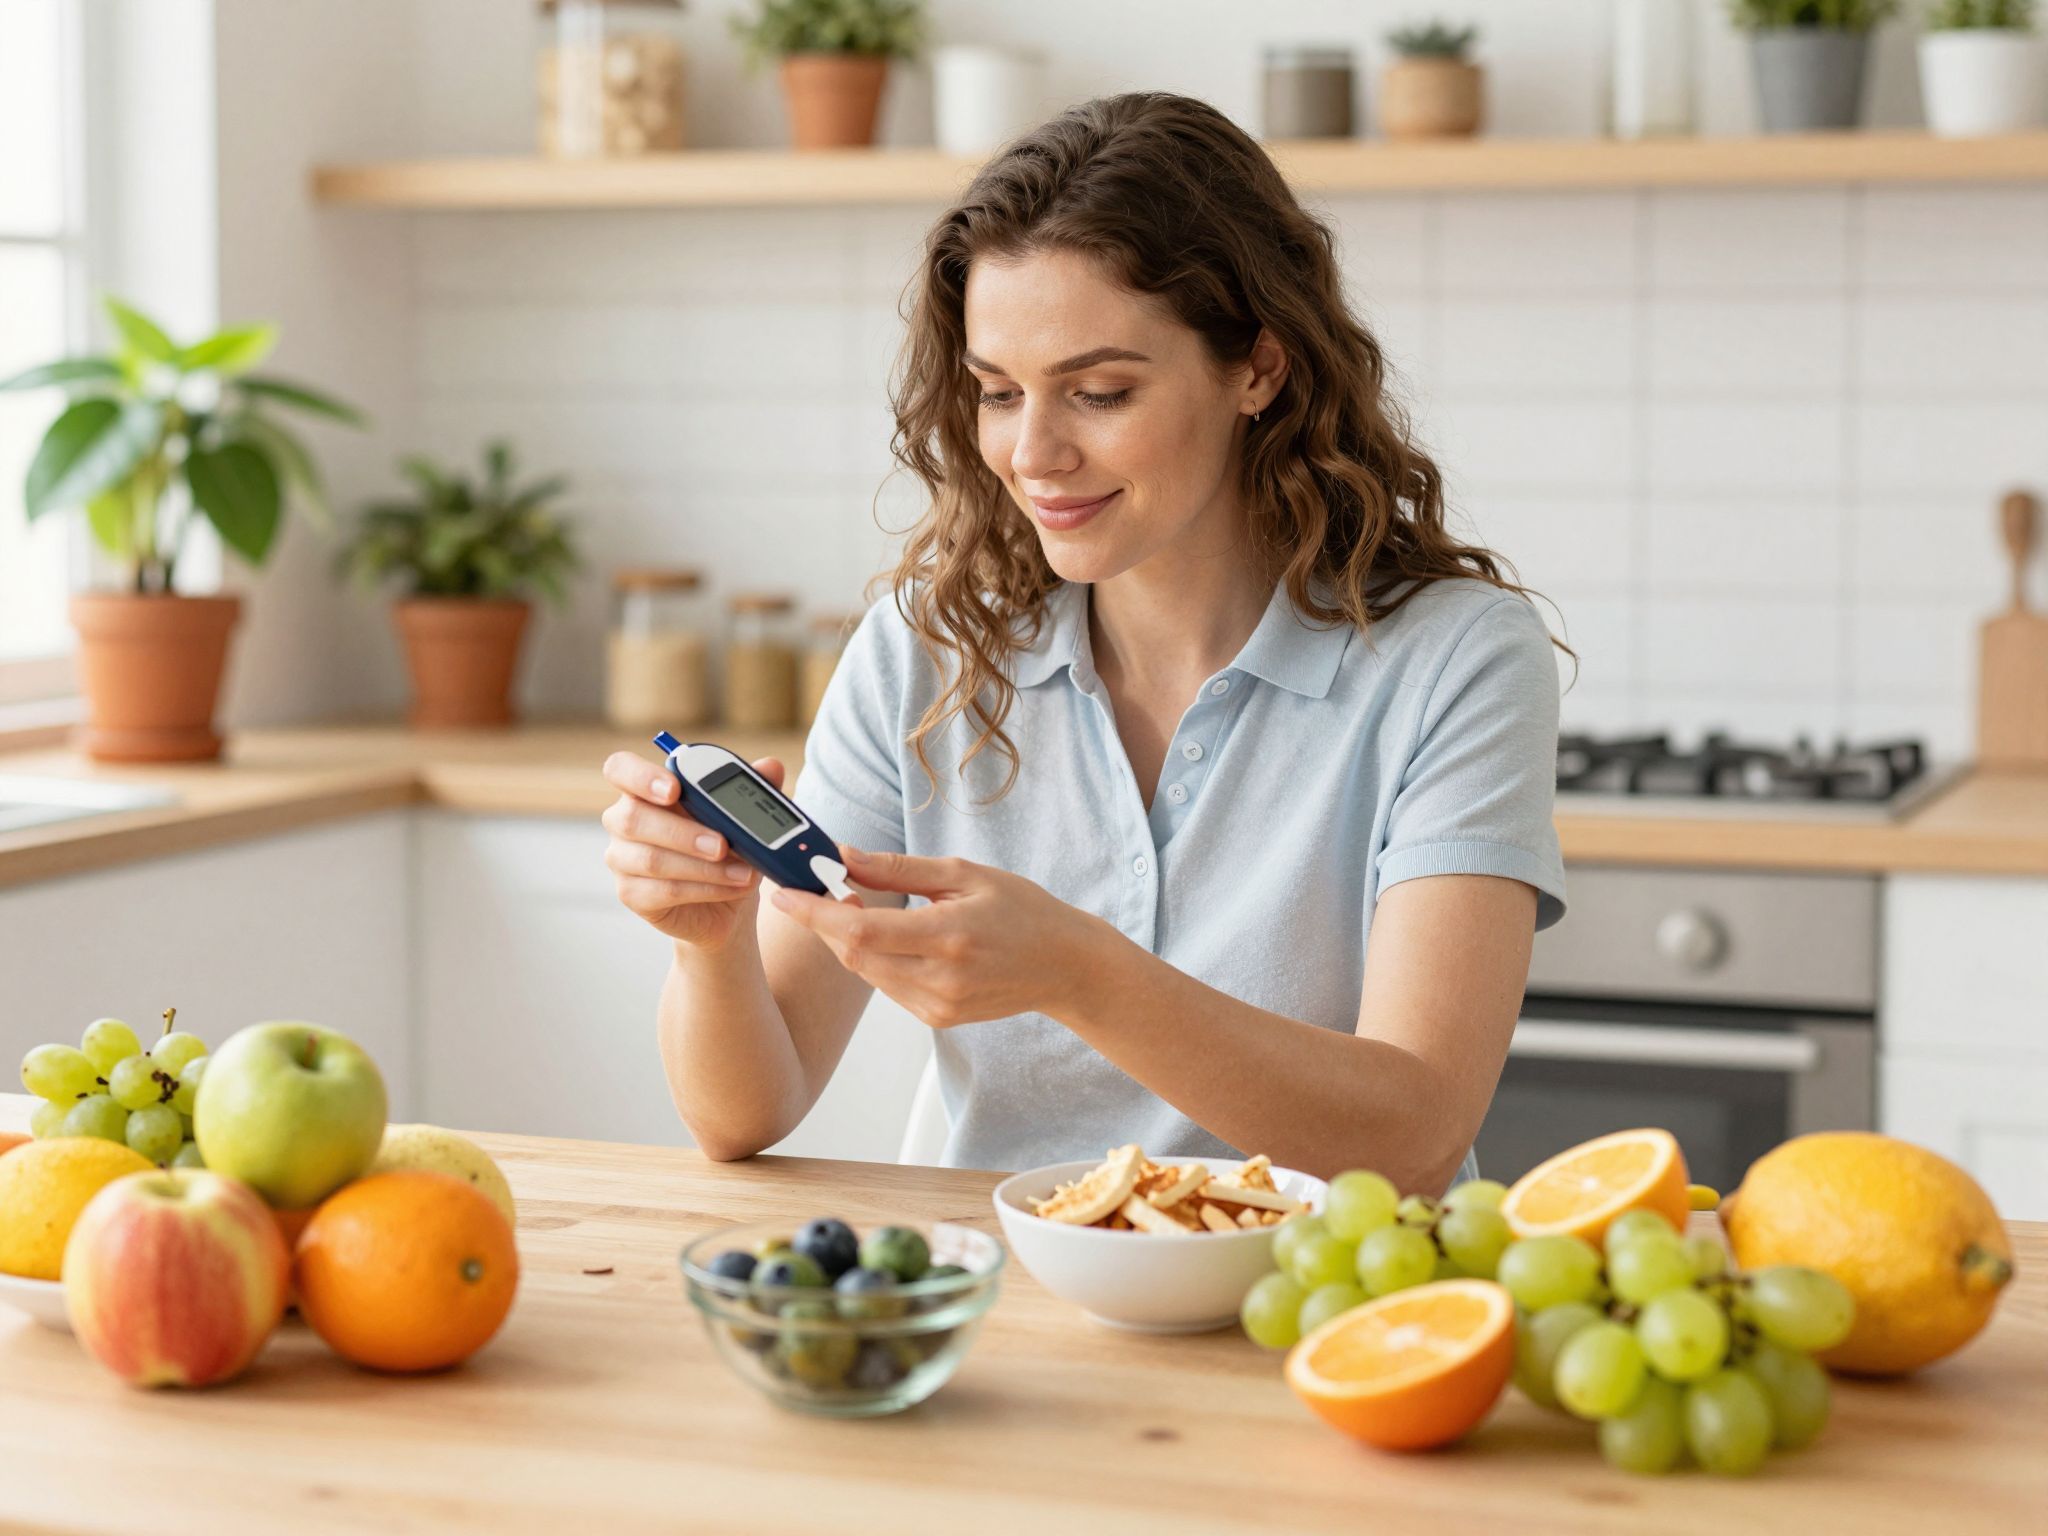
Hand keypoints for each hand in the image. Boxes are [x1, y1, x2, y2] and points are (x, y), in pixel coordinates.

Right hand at [600, 750, 774, 949]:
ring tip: (743, 872)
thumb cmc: (726, 848)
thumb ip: (753, 788)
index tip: (675, 789)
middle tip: (723, 844)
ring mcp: (622, 859)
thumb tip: (771, 766)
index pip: (620, 769)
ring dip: (704, 866)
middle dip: (683, 831)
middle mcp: (624, 821)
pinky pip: (664, 891)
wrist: (727, 901)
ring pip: (651, 859)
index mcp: (644, 788)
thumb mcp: (744, 817)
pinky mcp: (632, 894)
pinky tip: (732, 887)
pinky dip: (705, 889)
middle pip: (633, 818)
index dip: (641, 775)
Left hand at [768, 848, 1107, 1026]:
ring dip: (849, 939)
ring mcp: (938, 1005)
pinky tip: (891, 936)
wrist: (1064, 966)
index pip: (860, 928)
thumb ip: (898, 868)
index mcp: (948, 936)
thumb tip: (844, 856)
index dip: (815, 912)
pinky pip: (888, 986)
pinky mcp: (937, 1018)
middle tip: (816, 889)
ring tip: (853, 905)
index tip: (784, 893)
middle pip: (853, 954)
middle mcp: (940, 978)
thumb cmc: (1022, 911)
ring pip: (866, 972)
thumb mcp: (965, 874)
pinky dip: (876, 958)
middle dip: (825, 922)